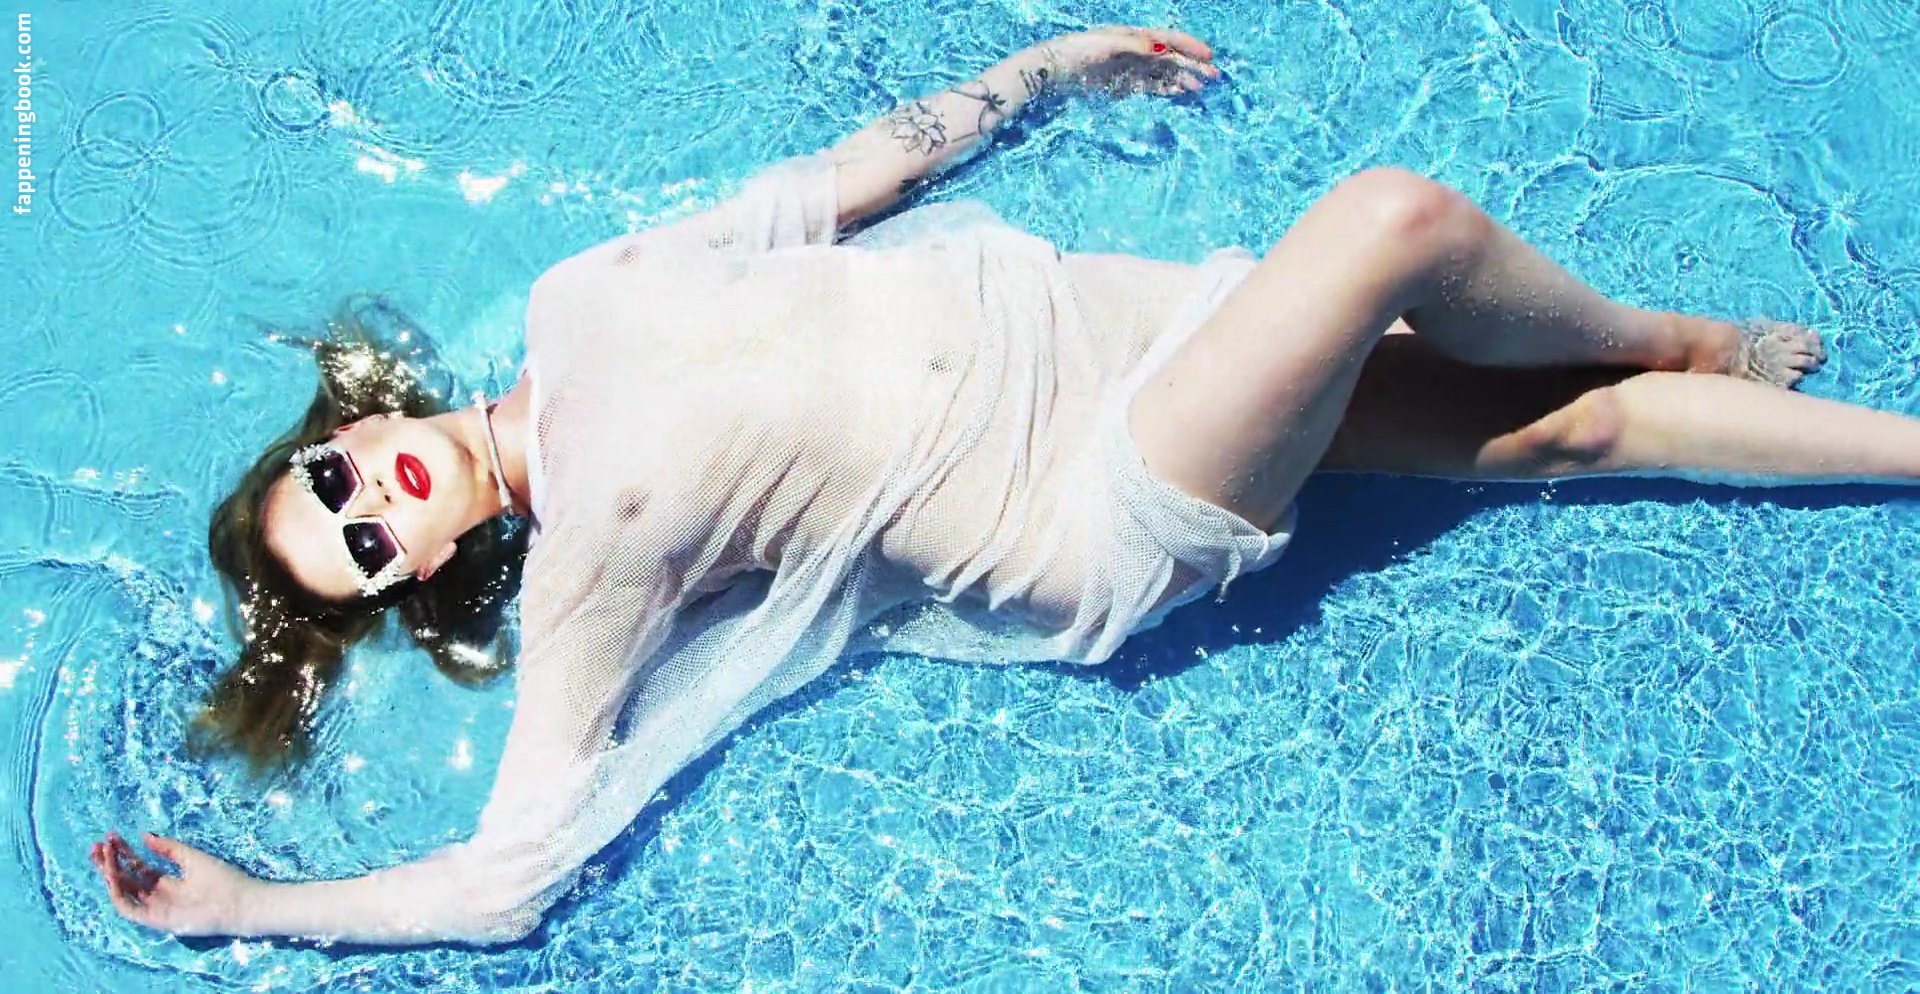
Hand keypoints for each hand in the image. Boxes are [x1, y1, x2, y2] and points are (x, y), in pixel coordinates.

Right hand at [89, 830, 256, 937]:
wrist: (238, 901)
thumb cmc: (221, 878)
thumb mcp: (192, 857)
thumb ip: (168, 848)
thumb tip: (144, 835)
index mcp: (168, 881)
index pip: (138, 867)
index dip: (124, 853)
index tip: (112, 836)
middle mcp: (159, 895)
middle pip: (127, 880)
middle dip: (110, 863)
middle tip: (97, 846)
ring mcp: (156, 908)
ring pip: (124, 893)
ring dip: (110, 876)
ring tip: (103, 856)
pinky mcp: (157, 920)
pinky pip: (130, 910)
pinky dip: (118, 895)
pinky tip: (112, 876)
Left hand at [1040, 26, 1220, 96]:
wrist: (1054, 70)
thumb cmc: (1078, 51)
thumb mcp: (1107, 44)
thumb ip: (1136, 46)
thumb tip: (1163, 49)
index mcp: (1134, 35)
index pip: (1169, 39)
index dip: (1190, 46)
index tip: (1209, 57)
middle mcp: (1136, 50)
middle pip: (1171, 57)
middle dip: (1193, 65)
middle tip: (1214, 77)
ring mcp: (1131, 68)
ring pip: (1164, 72)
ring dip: (1183, 78)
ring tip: (1200, 88)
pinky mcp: (1123, 85)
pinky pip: (1151, 86)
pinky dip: (1167, 89)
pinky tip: (1180, 94)